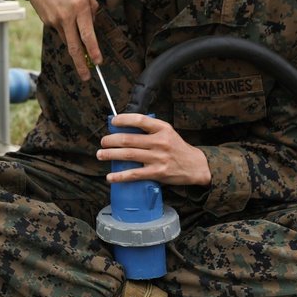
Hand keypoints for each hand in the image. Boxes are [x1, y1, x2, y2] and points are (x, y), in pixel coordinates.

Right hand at [16, 0, 100, 79]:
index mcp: (80, 6)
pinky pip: (60, 30)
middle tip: (87, 77)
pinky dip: (65, 28)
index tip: (99, 62)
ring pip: (68, 39)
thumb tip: (92, 21)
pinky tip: (62, 14)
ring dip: (74, 44)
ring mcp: (55, 20)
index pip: (88, 35)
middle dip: (81, 65)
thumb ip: (90, 5)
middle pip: (75, 47)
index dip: (94, 51)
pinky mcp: (46, 21)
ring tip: (78, 40)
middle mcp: (67, 16)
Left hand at [96, 113, 210, 185]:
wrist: (195, 166)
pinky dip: (120, 176)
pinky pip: (134, 174)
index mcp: (162, 128)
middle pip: (129, 139)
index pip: (140, 120)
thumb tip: (125, 128)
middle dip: (111, 140)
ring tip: (101, 154)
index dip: (123, 119)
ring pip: (128, 155)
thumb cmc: (177, 148)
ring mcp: (158, 158)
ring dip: (110, 154)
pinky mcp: (157, 173)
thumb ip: (150, 130)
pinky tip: (111, 176)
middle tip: (103, 142)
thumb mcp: (167, 132)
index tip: (113, 122)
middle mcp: (160, 141)